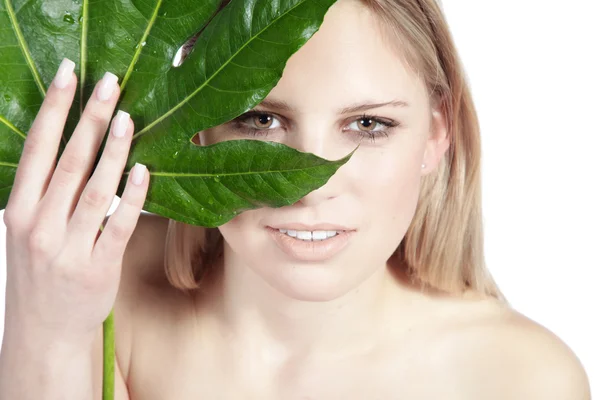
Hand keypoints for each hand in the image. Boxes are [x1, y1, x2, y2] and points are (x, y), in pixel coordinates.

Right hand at [2, 58, 147, 342]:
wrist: (44, 330)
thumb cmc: (39, 273)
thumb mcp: (27, 230)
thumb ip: (43, 191)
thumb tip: (70, 143)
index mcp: (19, 210)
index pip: (37, 148)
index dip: (54, 108)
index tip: (69, 74)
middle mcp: (40, 225)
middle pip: (69, 161)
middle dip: (90, 118)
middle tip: (110, 82)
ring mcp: (69, 247)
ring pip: (95, 189)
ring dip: (114, 150)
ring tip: (129, 117)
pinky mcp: (99, 267)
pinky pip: (120, 224)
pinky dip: (132, 195)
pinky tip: (144, 170)